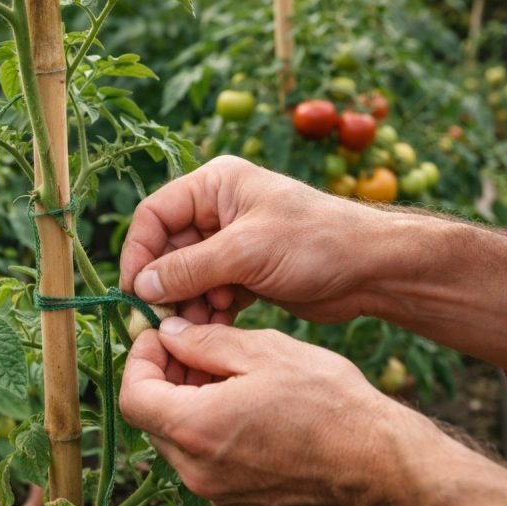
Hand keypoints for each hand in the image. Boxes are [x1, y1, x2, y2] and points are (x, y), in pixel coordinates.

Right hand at [119, 155, 386, 325]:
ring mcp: (232, 243)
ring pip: (187, 276)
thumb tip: (140, 287)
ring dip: (189, 302)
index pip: (155, 215)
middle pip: (168, 249)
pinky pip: (210, 292)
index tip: (133, 291)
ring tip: (205, 320)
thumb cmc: (316, 243)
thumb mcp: (246, 251)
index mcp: (215, 185)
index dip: (139, 252)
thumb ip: (189, 268)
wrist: (373, 270)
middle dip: (167, 284)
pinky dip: (210, 309)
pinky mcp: (245, 272)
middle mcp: (219, 210)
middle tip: (166, 319)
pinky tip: (223, 320)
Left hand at [119, 317, 506, 505]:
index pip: (133, 395)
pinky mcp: (239, 503)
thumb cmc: (330, 405)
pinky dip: (210, 430)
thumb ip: (206, 342)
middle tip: (194, 348)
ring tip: (227, 373)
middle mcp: (196, 470)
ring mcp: (217, 493)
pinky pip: (205, 461)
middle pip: (152, 419)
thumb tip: (169, 334)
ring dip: (188, 404)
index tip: (161, 337)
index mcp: (195, 428)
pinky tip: (245, 406)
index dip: (140, 360)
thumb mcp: (266, 353)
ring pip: (178, 440)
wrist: (380, 469)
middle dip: (165, 379)